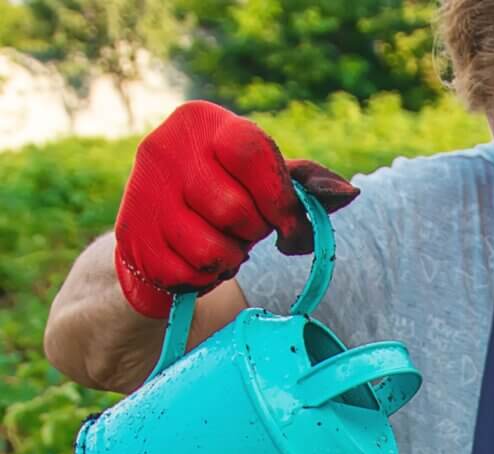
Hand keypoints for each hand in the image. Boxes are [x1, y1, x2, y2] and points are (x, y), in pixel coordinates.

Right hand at [114, 100, 359, 317]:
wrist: (156, 236)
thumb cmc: (222, 201)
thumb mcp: (262, 182)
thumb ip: (305, 185)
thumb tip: (349, 194)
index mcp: (202, 122)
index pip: (252, 152)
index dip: (280, 199)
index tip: (288, 226)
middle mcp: (164, 147)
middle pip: (236, 210)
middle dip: (252, 235)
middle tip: (243, 233)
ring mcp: (142, 193)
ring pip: (212, 250)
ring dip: (229, 261)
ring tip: (220, 248)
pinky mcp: (132, 237)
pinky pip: (188, 275)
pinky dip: (203, 279)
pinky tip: (194, 262)